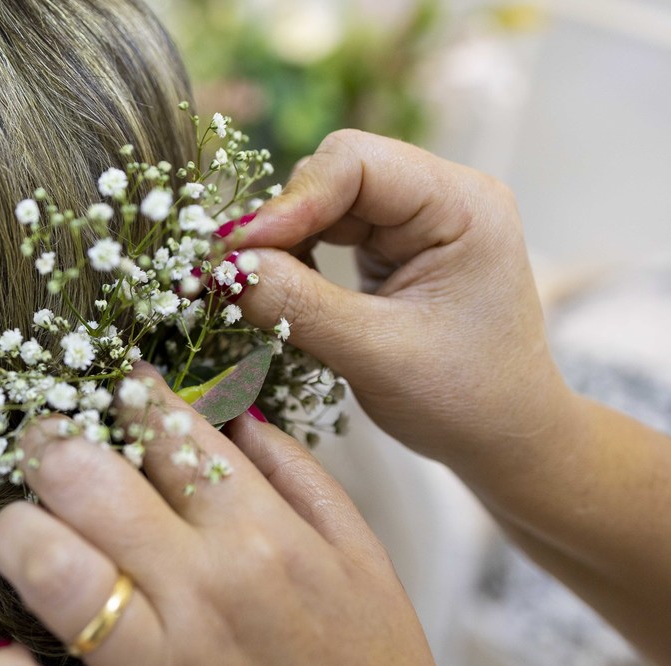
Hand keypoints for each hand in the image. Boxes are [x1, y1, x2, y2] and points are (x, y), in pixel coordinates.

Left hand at [0, 365, 467, 665]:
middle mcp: (208, 595)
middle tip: (44, 448)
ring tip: (21, 534)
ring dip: (16, 536)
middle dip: (49, 446)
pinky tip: (4, 656)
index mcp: (267, 541)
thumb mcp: (369, 569)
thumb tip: (237, 410)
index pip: (171, 431)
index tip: (111, 388)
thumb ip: (306, 480)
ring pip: (52, 569)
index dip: (127, 395)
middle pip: (90, 481)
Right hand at [230, 130, 573, 474]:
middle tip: (236, 273)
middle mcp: (442, 197)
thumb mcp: (375, 354)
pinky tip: (281, 292)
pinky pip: (329, 233)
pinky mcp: (396, 248)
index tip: (240, 250)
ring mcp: (418, 221)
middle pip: (334, 174)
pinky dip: (296, 259)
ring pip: (324, 203)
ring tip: (254, 288)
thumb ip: (297, 305)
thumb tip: (223, 269)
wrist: (504, 440)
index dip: (290, 201)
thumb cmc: (465, 400)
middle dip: (282, 221)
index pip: (356, 163)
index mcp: (462, 204)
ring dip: (284, 241)